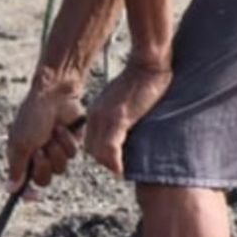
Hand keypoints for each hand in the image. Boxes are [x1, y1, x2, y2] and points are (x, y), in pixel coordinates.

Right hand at [7, 79, 86, 193]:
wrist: (54, 95)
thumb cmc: (33, 116)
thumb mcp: (20, 143)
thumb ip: (16, 168)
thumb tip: (10, 189)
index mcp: (22, 156)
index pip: (24, 183)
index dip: (28, 192)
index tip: (33, 196)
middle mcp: (38, 156)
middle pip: (45, 179)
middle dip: (43, 165)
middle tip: (40, 150)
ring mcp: (55, 150)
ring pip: (61, 168)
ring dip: (56, 151)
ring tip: (51, 134)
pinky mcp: (71, 144)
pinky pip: (72, 155)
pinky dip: (66, 141)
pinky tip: (62, 128)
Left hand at [85, 59, 172, 177]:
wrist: (147, 65)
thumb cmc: (140, 82)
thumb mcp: (121, 101)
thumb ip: (117, 117)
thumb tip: (124, 131)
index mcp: (96, 112)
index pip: (90, 141)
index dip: (100, 154)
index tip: (114, 161)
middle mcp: (96, 115)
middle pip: (91, 149)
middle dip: (104, 161)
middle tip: (119, 167)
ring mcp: (105, 117)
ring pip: (98, 152)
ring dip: (109, 164)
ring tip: (122, 170)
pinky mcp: (118, 118)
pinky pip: (110, 148)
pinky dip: (115, 162)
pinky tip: (122, 169)